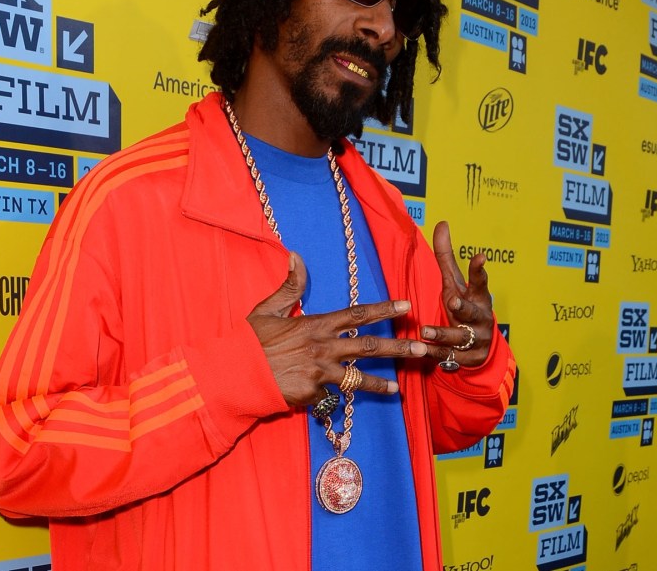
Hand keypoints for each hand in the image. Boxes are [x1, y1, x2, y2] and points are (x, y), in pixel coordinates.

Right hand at [247, 252, 427, 406]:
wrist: (235, 374)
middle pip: (368, 347)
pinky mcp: (312, 393)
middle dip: (397, 347)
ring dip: (380, 383)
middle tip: (421, 348)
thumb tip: (296, 257)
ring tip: (399, 388)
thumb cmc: (250, 341)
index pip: (357, 315)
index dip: (383, 309)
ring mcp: (319, 373)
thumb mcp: (268, 309)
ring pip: (358, 378)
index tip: (405, 305)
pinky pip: (328, 395)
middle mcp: (323, 348)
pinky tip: (328, 399)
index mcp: (315, 325)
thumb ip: (289, 287)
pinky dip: (330, 396)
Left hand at [419, 221, 494, 368]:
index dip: (479, 270)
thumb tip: (441, 222)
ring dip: (442, 334)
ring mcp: (475, 339)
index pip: (480, 281)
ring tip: (425, 330)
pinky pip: (449, 357)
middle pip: (471, 312)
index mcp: (477, 297)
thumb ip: (446, 255)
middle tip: (452, 301)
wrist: (479, 346)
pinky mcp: (467, 358)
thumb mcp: (454, 282)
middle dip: (462, 308)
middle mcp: (479, 317)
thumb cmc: (463, 305)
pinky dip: (436, 355)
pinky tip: (422, 352)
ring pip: (458, 337)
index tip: (479, 256)